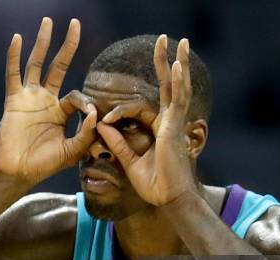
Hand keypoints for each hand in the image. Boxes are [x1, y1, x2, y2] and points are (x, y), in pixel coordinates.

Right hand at [0, 18, 96, 184]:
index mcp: (60, 112)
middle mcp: (45, 101)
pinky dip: (14, 57)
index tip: (91, 115)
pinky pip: (14, 75)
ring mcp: (29, 98)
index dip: (86, 102)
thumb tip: (95, 114)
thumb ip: (85, 135)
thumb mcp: (71, 152)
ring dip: (43, 43)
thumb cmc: (43, 165)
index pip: (77, 96)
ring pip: (37, 64)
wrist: (17, 172)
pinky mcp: (14, 101)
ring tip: (48, 22)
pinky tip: (18, 39)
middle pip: (58, 66)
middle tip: (75, 24)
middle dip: (67, 46)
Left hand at [96, 36, 195, 205]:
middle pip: (168, 86)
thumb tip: (101, 125)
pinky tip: (176, 65)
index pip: (142, 107)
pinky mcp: (174, 129)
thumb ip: (116, 142)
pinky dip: (176, 83)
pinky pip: (176, 101)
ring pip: (177, 87)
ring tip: (178, 41)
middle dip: (166, 62)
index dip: (121, 109)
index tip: (103, 118)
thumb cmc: (154, 185)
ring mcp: (174, 123)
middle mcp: (169, 122)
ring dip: (177, 63)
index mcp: (159, 129)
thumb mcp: (129, 161)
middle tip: (166, 40)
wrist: (168, 200)